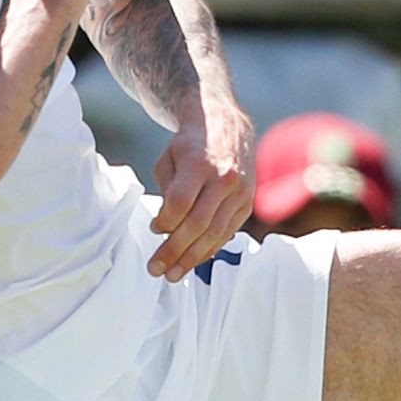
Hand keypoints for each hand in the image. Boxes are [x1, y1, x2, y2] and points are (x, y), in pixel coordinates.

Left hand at [144, 112, 253, 281]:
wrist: (227, 125)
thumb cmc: (189, 146)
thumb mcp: (169, 160)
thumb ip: (167, 192)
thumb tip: (165, 228)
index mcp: (200, 163)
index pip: (181, 202)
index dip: (165, 221)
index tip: (153, 228)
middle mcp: (224, 178)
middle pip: (197, 223)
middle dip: (174, 250)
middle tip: (156, 269)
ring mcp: (240, 192)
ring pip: (215, 233)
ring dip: (192, 258)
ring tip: (172, 274)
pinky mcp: (247, 203)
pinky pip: (227, 232)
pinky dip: (209, 249)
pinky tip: (193, 261)